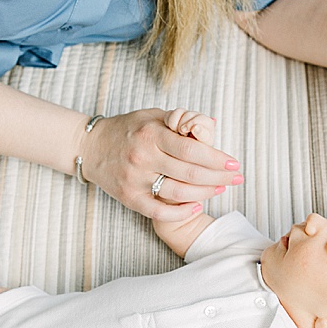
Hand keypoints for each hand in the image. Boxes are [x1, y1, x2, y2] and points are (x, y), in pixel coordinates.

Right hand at [80, 109, 241, 221]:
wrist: (90, 147)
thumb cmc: (127, 129)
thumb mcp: (151, 116)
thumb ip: (180, 120)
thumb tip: (210, 123)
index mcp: (152, 133)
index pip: (192, 149)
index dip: (217, 158)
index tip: (233, 163)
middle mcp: (143, 156)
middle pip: (191, 172)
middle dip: (219, 177)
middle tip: (236, 179)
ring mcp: (135, 179)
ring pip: (179, 192)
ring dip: (205, 193)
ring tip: (220, 189)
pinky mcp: (129, 197)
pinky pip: (159, 211)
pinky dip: (181, 212)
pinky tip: (196, 206)